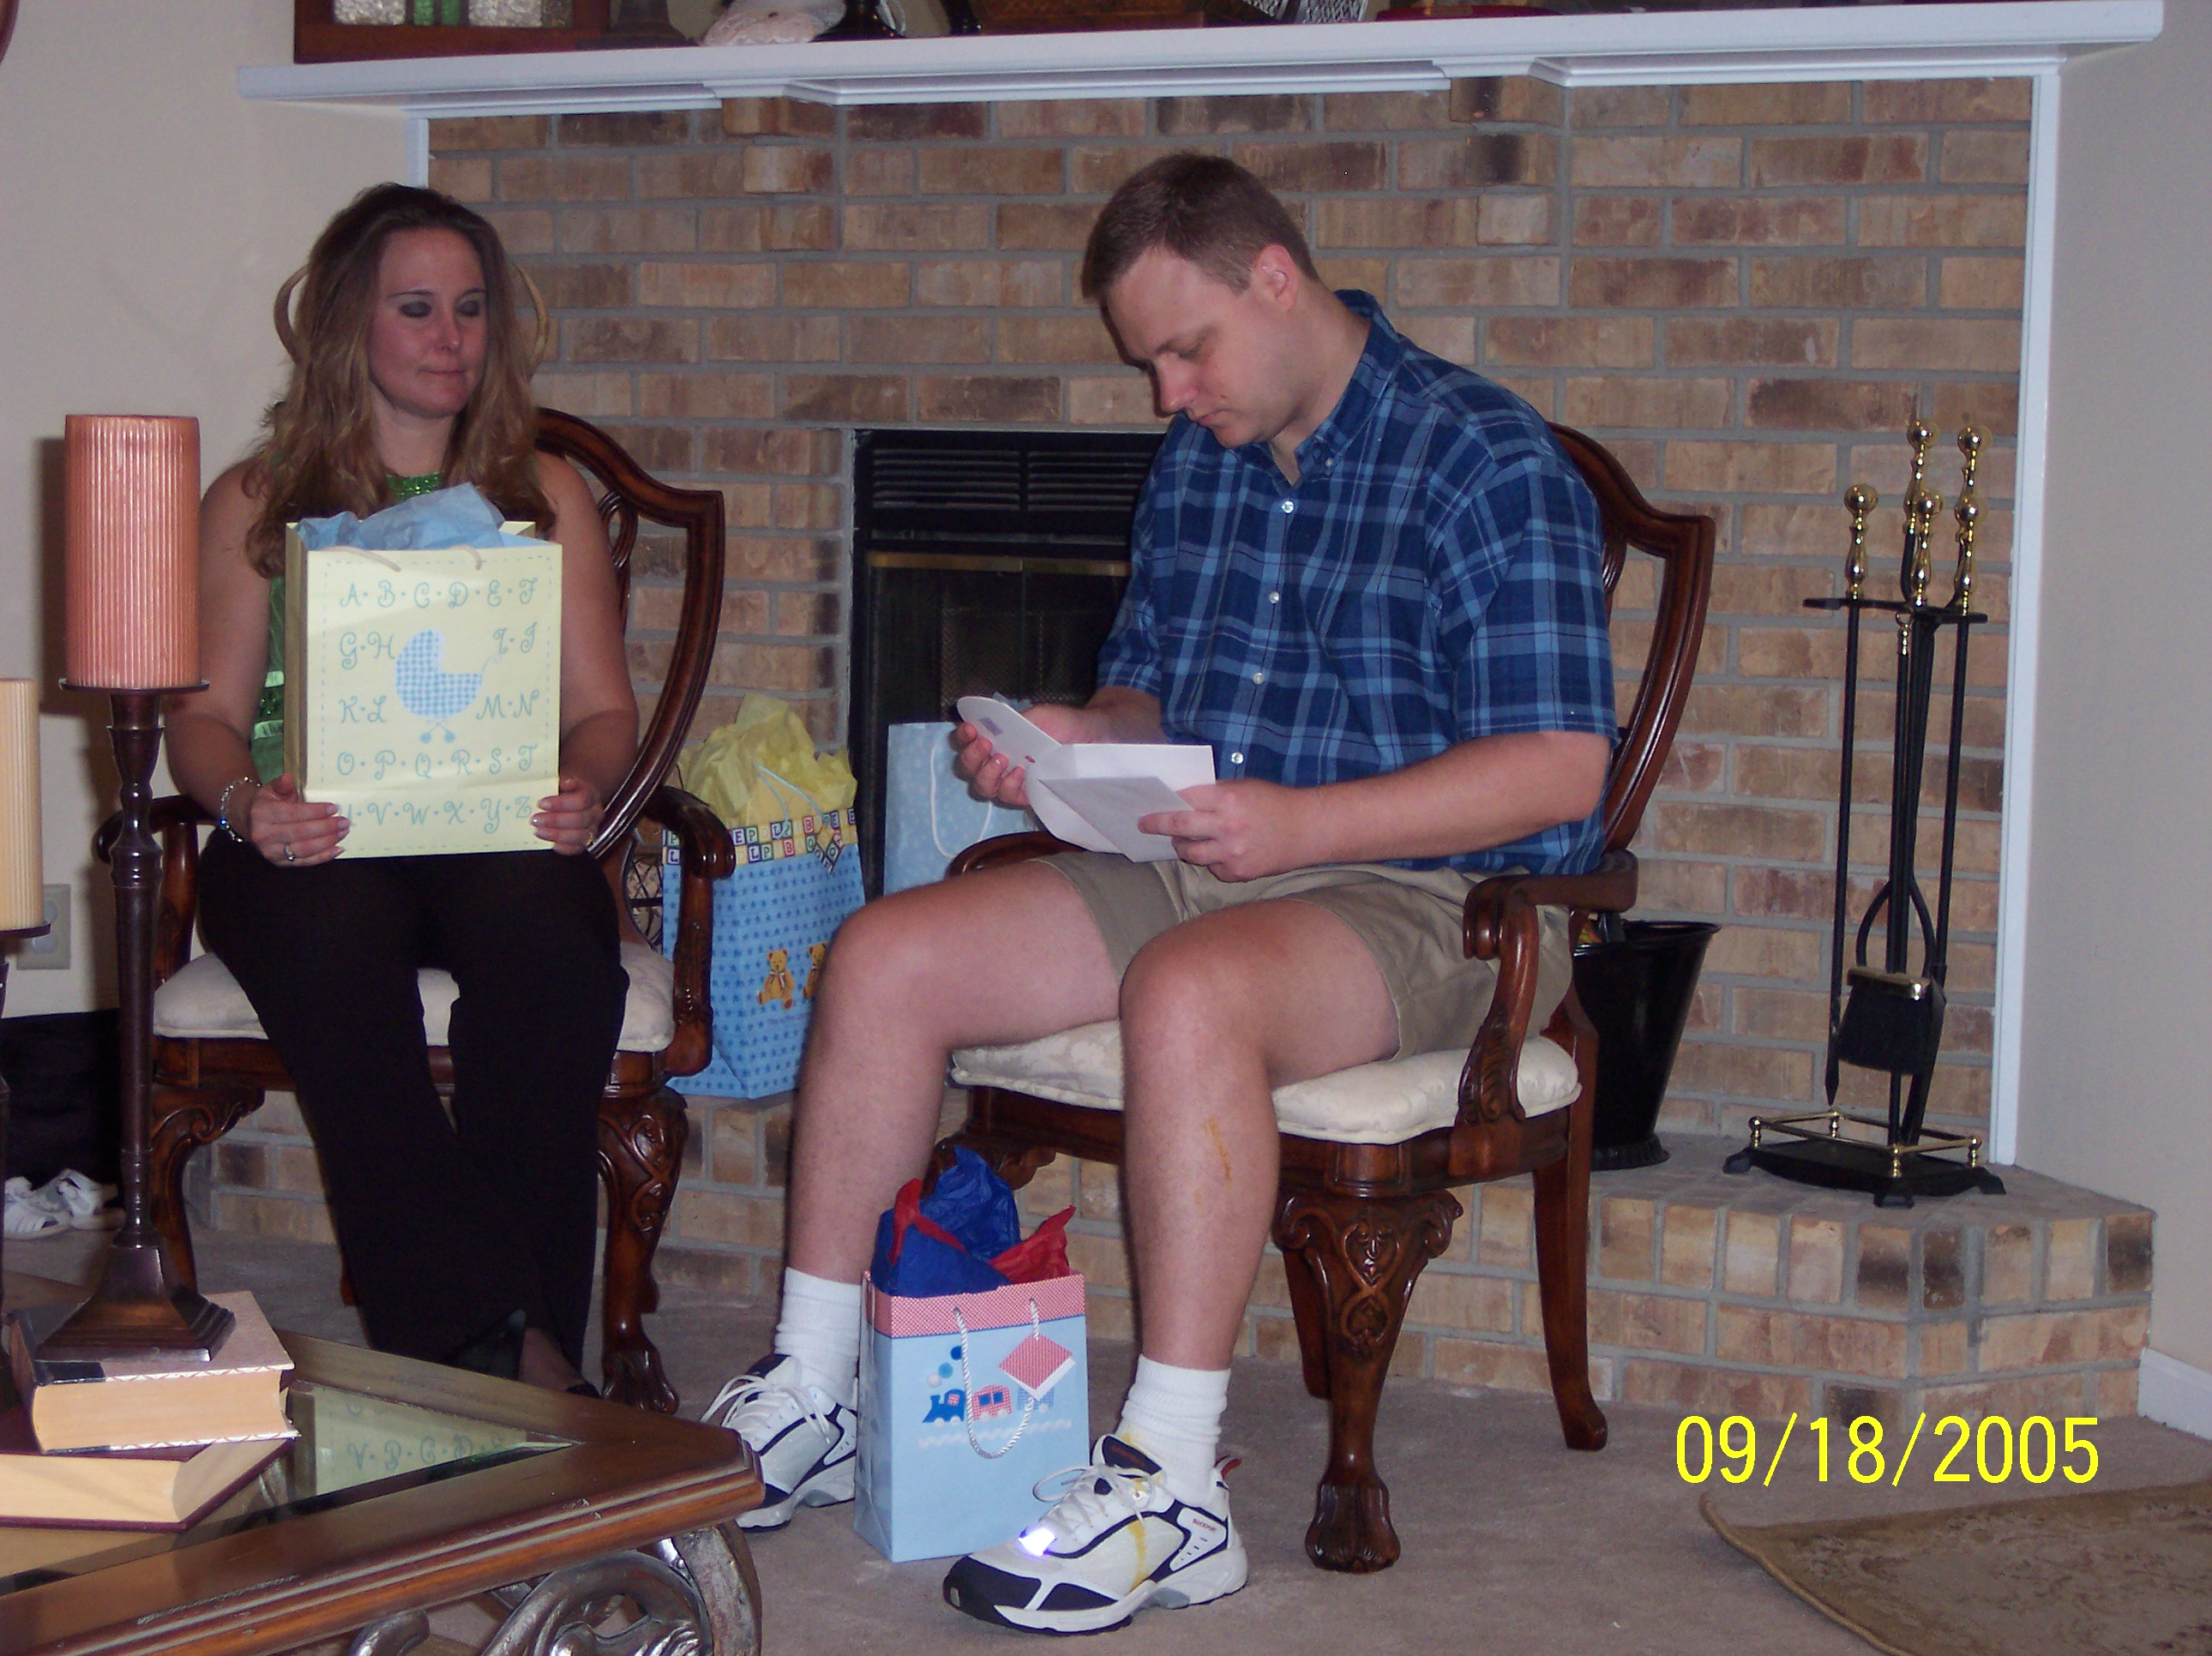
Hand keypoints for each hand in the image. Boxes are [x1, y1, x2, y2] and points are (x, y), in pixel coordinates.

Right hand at [250, 774, 346, 867]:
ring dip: (328, 842)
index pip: (293, 813)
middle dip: (326, 827)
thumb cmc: (266, 805)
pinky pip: (305, 862)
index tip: (334, 808)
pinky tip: (337, 848)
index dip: (315, 811)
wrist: (250, 824)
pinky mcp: (280, 863)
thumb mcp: (271, 790)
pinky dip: (323, 857)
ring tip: (343, 832)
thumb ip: (282, 784)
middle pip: (300, 832)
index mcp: (261, 814)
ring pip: (304, 849)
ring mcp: (271, 852)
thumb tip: (289, 777)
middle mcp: (264, 835)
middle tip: (343, 822)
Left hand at [534, 774, 603, 853]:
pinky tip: (550, 843)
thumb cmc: (563, 790)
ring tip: (538, 831)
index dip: (561, 803)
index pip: (581, 800)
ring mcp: (592, 829)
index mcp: (591, 795)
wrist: (573, 798)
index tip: (541, 803)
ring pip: (579, 836)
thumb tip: (564, 782)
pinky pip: (577, 849)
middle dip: (554, 821)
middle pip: (580, 819)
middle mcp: (595, 813)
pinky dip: (563, 848)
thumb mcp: (561, 780)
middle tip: (534, 820)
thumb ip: (560, 781)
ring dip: (556, 835)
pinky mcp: (585, 843)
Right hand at [951, 703, 1094, 811]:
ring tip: (1003, 760)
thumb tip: (990, 729)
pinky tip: (1020, 774)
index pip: (968, 740)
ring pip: (983, 786)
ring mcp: (1011, 779)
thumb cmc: (1062, 723)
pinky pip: (1007, 796)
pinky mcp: (1026, 794)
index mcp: (996, 737)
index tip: (970, 728)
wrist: (1092, 736)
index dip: (963, 737)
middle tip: (985, 744)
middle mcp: (998, 760)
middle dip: (971, 756)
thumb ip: (1013, 722)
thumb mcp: (1038, 715)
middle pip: (969, 767)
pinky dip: (1009, 786)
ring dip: (987, 773)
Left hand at [1140, 779, 1313, 882]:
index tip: (1149, 806)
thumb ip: (1214, 794)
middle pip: (1179, 827)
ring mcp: (1232, 853)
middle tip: (1144, 824)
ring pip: (1191, 853)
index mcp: (1229, 799)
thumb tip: (1181, 800)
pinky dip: (1210, 860)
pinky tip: (1219, 852)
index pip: (1185, 799)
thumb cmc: (1275, 803)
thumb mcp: (1245, 788)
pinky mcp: (1238, 873)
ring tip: (1183, 840)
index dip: (1165, 802)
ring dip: (1182, 846)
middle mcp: (1228, 827)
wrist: (1308, 831)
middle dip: (1157, 825)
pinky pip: (1212, 868)